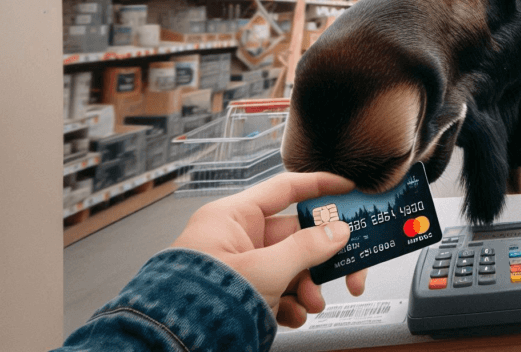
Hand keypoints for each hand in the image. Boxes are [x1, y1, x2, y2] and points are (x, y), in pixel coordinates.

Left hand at [172, 172, 368, 327]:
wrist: (172, 343)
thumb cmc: (201, 299)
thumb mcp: (265, 269)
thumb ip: (307, 248)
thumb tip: (338, 231)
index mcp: (233, 218)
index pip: (284, 189)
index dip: (319, 186)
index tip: (347, 188)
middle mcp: (236, 239)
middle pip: (295, 236)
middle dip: (320, 258)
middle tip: (348, 267)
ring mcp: (240, 267)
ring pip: (290, 267)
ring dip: (308, 286)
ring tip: (312, 304)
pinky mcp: (242, 294)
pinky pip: (277, 290)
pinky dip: (291, 304)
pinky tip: (294, 316)